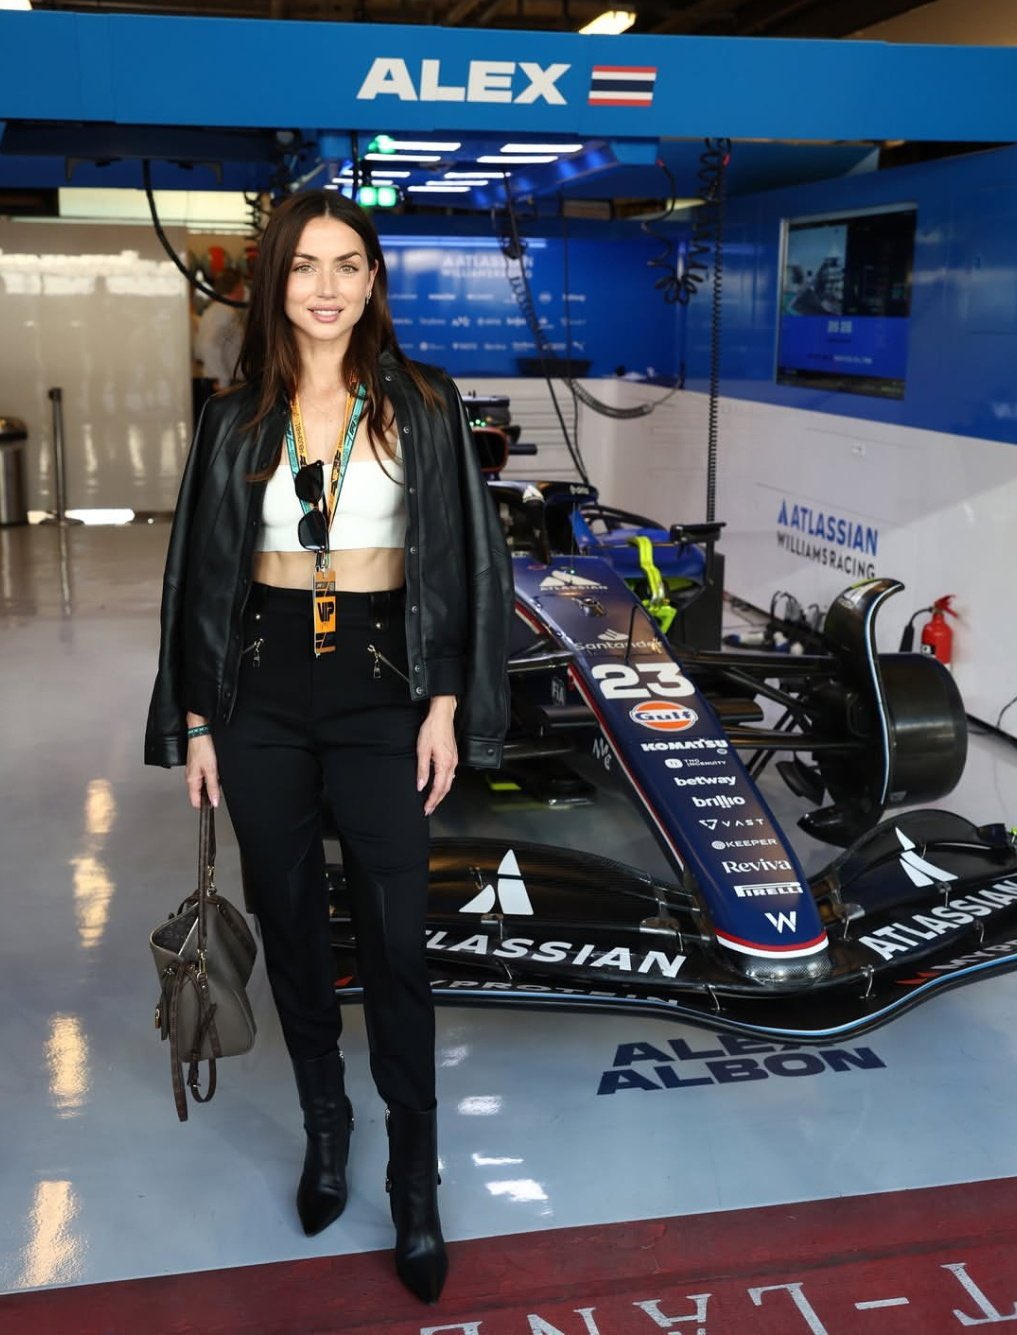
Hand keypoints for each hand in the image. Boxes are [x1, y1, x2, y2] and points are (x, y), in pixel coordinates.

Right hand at [185, 734, 220, 809]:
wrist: (201, 731)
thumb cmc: (203, 747)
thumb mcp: (211, 770)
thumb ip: (212, 787)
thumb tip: (214, 801)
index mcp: (191, 780)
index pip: (195, 801)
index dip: (204, 806)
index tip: (213, 805)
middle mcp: (191, 776)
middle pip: (200, 793)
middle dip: (210, 793)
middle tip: (219, 787)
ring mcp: (194, 770)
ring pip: (204, 783)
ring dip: (212, 782)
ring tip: (219, 775)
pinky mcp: (198, 763)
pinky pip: (205, 774)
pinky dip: (212, 774)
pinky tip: (217, 769)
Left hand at [416, 697, 457, 816]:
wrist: (442, 716)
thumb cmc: (433, 729)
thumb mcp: (422, 750)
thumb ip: (422, 770)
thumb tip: (421, 785)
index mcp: (444, 764)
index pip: (438, 788)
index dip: (432, 800)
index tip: (426, 808)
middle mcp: (452, 764)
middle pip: (446, 788)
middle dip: (437, 800)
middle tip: (429, 809)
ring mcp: (454, 760)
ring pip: (449, 782)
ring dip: (441, 793)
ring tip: (433, 800)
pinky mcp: (453, 756)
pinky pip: (450, 775)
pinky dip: (445, 784)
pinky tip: (440, 785)